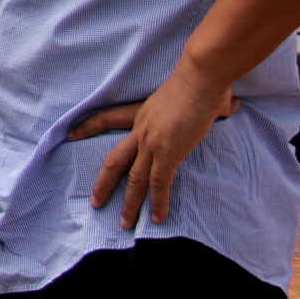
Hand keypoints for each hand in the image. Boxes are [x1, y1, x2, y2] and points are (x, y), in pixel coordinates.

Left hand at [72, 74, 240, 227]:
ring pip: (135, 179)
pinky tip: (155, 217)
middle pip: (115, 160)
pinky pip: (160, 183)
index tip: (71, 135)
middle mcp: (142, 130)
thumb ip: (208, 104)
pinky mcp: (169, 152)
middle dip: (104, 183)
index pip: (108, 119)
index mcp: (142, 113)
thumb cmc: (202, 81)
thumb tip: (228, 102)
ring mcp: (153, 142)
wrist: (201, 77)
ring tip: (123, 222)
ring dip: (129, 203)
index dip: (89, 128)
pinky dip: (157, 202)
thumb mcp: (192, 94)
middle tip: (95, 202)